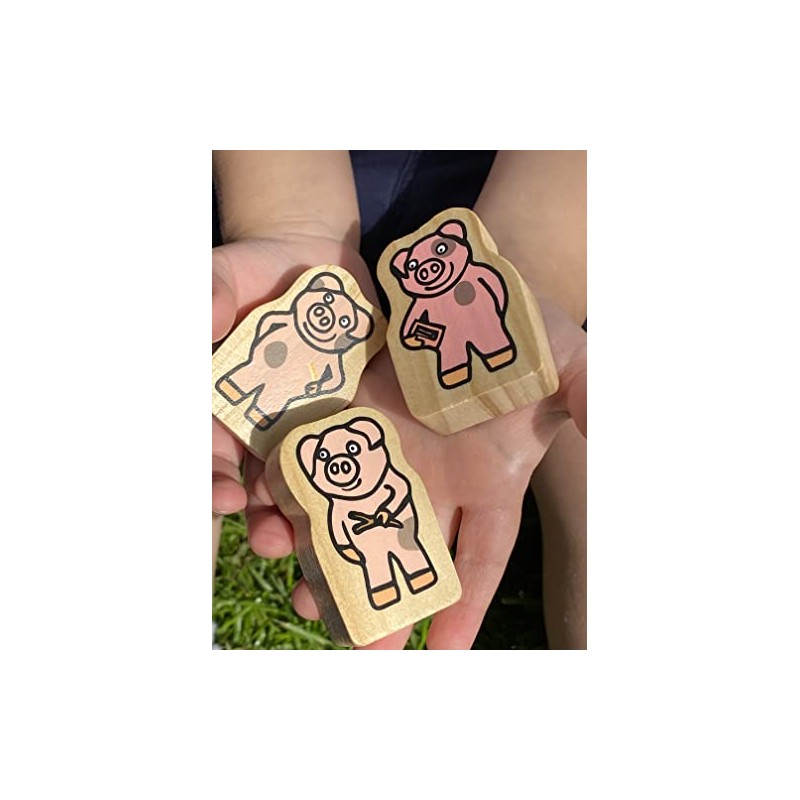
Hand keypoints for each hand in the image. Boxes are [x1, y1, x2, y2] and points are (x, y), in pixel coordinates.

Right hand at [212, 233, 374, 519]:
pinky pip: (358, 459)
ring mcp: (311, 432)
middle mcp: (264, 431)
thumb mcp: (225, 276)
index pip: (209, 453)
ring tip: (325, 546)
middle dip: (262, 518)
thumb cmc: (256, 274)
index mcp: (221, 408)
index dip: (210, 478)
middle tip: (272, 541)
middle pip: (258, 487)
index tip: (224, 495)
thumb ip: (209, 293)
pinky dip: (365, 485)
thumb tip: (201, 317)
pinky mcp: (353, 424)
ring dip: (313, 518)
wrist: (317, 268)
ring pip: (309, 486)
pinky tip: (379, 505)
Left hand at [247, 297, 586, 648]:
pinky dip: (294, 486)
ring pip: (355, 514)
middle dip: (386, 598)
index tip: (444, 654)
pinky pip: (319, 456)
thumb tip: (627, 461)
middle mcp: (435, 475)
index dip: (465, 605)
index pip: (480, 557)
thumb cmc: (531, 331)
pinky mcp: (348, 410)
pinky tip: (273, 512)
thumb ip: (596, 410)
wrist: (475, 283)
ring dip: (330, 555)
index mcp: (490, 481)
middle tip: (360, 646)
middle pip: (408, 550)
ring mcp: (388, 444)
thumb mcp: (574, 369)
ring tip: (302, 592)